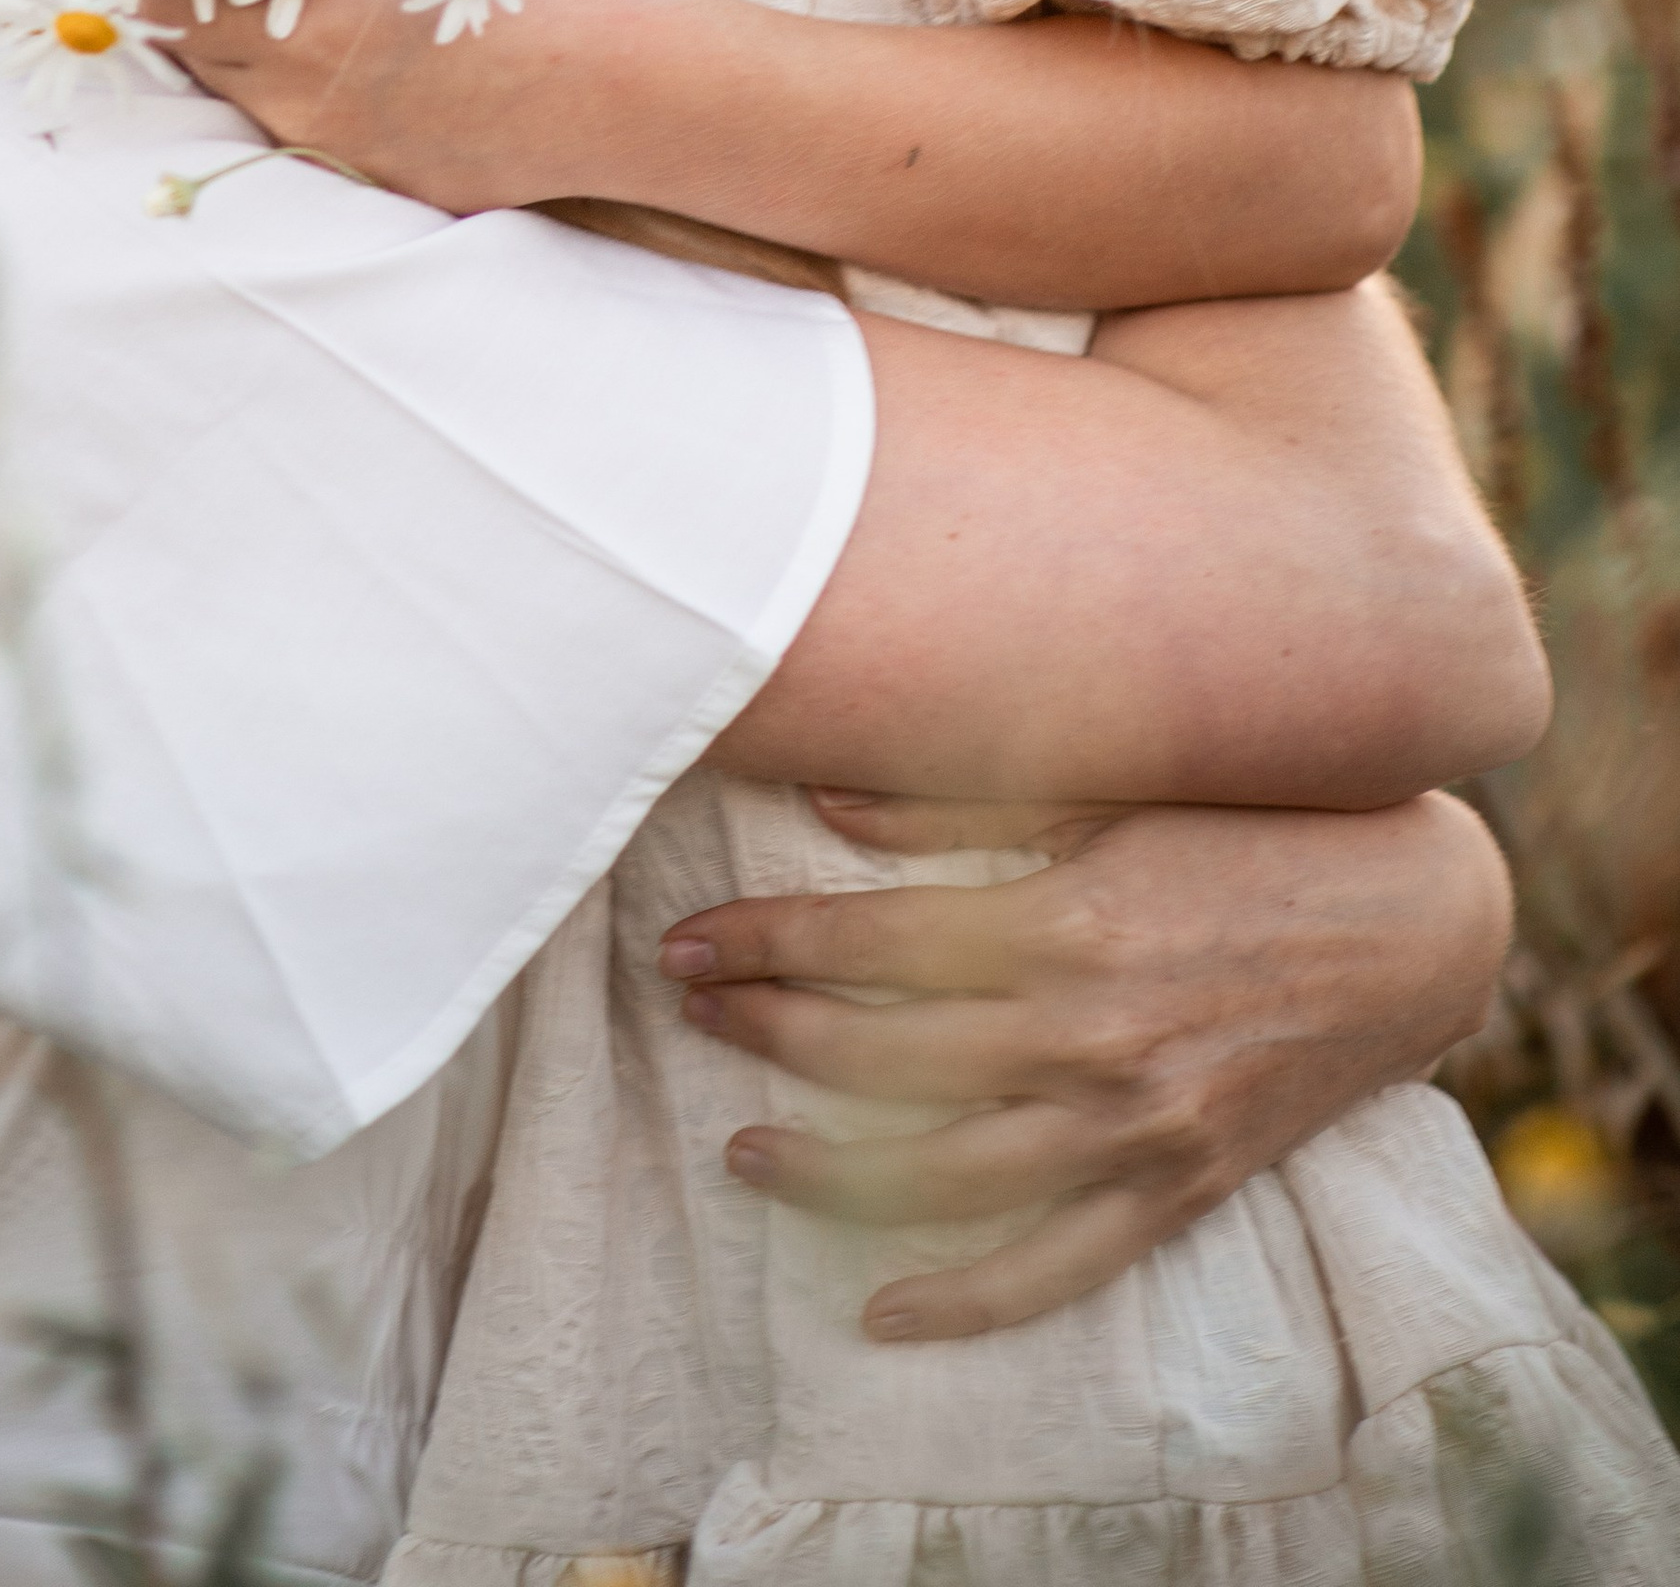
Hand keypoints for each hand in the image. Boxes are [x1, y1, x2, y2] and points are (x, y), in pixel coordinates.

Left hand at [161, 0, 608, 213]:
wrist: (594, 83)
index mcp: (294, 14)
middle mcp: (293, 92)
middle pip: (187, 55)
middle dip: (184, 12)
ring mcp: (324, 149)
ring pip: (241, 99)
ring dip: (244, 60)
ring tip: (289, 18)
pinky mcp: (358, 187)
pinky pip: (299, 141)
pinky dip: (304, 106)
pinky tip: (358, 78)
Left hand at [658, 787, 1511, 1339]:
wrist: (1411, 926)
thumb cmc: (1252, 833)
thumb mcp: (1111, 790)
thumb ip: (964, 800)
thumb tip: (826, 802)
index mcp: (1060, 922)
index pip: (864, 944)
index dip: (760, 942)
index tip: (686, 941)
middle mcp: (1085, 1036)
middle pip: (878, 1055)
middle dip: (766, 1030)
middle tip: (692, 1008)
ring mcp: (1132, 1126)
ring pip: (941, 1176)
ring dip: (826, 1169)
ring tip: (742, 1149)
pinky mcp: (1177, 1189)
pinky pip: (1054, 1269)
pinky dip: (964, 1300)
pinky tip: (880, 1307)